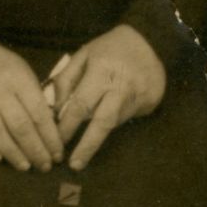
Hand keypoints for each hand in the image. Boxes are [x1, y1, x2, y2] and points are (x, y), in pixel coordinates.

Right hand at [0, 39, 64, 171]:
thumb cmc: (3, 67)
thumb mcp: (24, 72)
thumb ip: (36, 98)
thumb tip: (51, 131)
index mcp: (18, 78)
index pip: (38, 113)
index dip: (50, 137)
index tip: (58, 154)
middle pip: (20, 126)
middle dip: (35, 150)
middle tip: (45, 166)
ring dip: (13, 153)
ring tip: (25, 166)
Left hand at [49, 25, 167, 170]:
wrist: (150, 41)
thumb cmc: (110, 48)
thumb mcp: (84, 54)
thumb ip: (67, 79)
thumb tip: (56, 107)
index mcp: (102, 72)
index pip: (80, 105)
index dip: (68, 126)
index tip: (57, 142)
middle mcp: (121, 87)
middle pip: (102, 123)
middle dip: (87, 146)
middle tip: (74, 165)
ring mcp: (138, 96)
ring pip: (114, 122)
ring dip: (97, 131)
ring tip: (86, 138)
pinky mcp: (150, 103)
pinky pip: (126, 118)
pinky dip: (113, 119)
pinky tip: (110, 111)